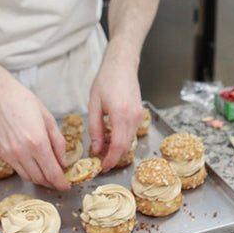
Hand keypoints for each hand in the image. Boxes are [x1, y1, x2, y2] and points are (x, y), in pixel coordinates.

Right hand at [0, 68, 69, 190]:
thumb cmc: (24, 102)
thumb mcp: (49, 119)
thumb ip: (58, 143)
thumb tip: (64, 162)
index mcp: (38, 142)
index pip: (52, 172)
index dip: (61, 183)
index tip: (67, 186)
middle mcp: (23, 152)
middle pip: (41, 179)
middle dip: (52, 183)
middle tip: (59, 181)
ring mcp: (10, 155)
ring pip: (29, 177)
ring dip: (40, 179)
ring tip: (48, 174)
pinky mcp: (2, 154)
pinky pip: (18, 170)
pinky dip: (28, 172)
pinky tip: (34, 165)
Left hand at [88, 56, 142, 170]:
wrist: (122, 65)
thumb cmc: (106, 80)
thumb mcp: (94, 104)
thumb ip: (94, 128)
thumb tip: (96, 148)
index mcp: (120, 114)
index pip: (118, 146)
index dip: (111, 159)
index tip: (103, 167)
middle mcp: (133, 117)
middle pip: (126, 146)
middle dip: (114, 156)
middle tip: (100, 159)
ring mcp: (139, 116)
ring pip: (129, 140)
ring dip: (117, 147)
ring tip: (102, 144)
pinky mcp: (140, 114)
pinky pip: (131, 132)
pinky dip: (121, 138)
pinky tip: (110, 133)